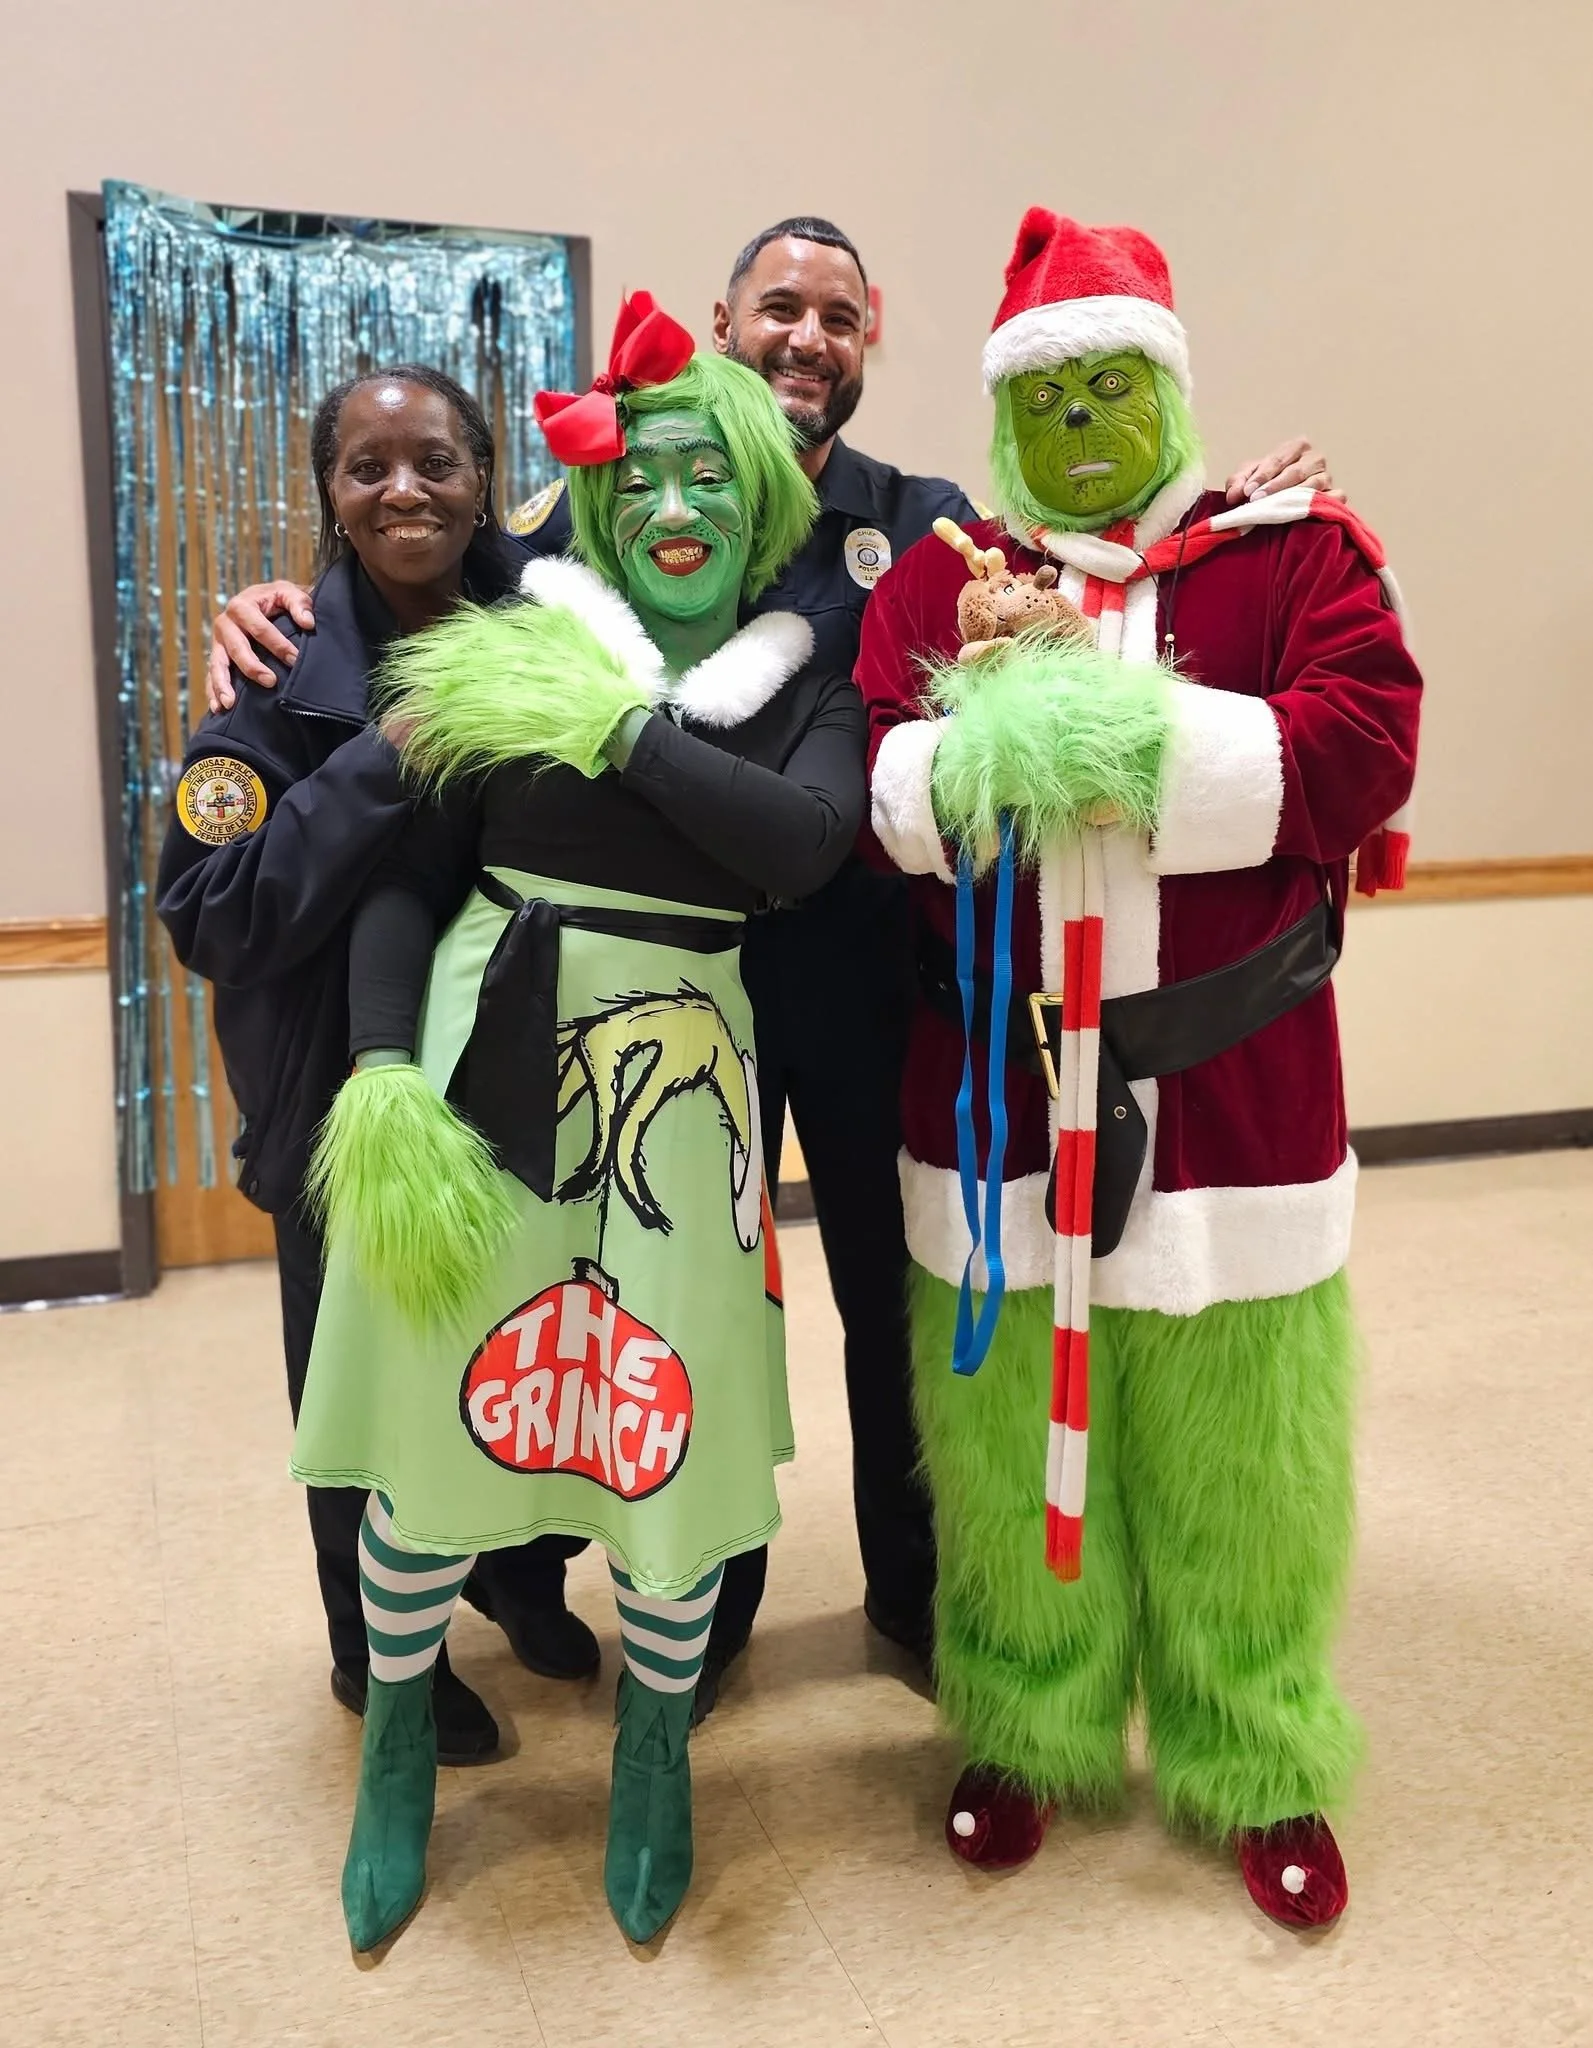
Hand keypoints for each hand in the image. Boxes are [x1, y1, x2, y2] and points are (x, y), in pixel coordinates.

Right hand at [205, 581, 316, 713]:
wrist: (261, 601)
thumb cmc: (277, 599)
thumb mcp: (289, 593)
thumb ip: (300, 603)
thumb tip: (308, 623)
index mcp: (242, 606)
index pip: (259, 628)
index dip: (277, 644)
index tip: (294, 660)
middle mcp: (225, 623)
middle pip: (237, 648)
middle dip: (252, 666)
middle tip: (271, 682)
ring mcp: (218, 642)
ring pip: (217, 664)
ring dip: (223, 684)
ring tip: (230, 703)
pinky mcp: (217, 656)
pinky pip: (211, 675)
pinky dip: (213, 691)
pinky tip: (218, 708)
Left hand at [1224, 437, 1339, 504]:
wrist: (1278, 502)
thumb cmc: (1264, 485)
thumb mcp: (1247, 479)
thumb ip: (1237, 482)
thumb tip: (1233, 495)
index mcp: (1296, 448)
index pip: (1279, 458)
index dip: (1263, 475)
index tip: (1248, 491)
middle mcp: (1315, 460)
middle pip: (1297, 471)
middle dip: (1275, 487)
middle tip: (1257, 500)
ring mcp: (1327, 478)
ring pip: (1314, 485)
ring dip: (1293, 498)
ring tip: (1274, 509)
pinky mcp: (1336, 497)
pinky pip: (1334, 499)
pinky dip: (1321, 505)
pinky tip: (1303, 514)